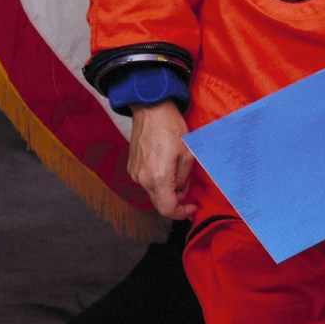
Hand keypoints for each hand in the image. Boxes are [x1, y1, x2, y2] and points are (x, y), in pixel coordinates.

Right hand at [127, 102, 195, 218]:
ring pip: (153, 193)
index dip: (181, 213)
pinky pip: (147, 182)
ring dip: (168, 190)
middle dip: (176, 200)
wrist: (150, 110)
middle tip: (189, 189)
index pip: (167, 208)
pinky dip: (159, 182)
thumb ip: (184, 177)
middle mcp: (142, 179)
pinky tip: (168, 168)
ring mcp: (135, 173)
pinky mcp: (132, 167)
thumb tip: (180, 189)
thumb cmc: (171, 128)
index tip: (192, 208)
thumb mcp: (188, 153)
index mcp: (158, 177)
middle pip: (159, 203)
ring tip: (180, 173)